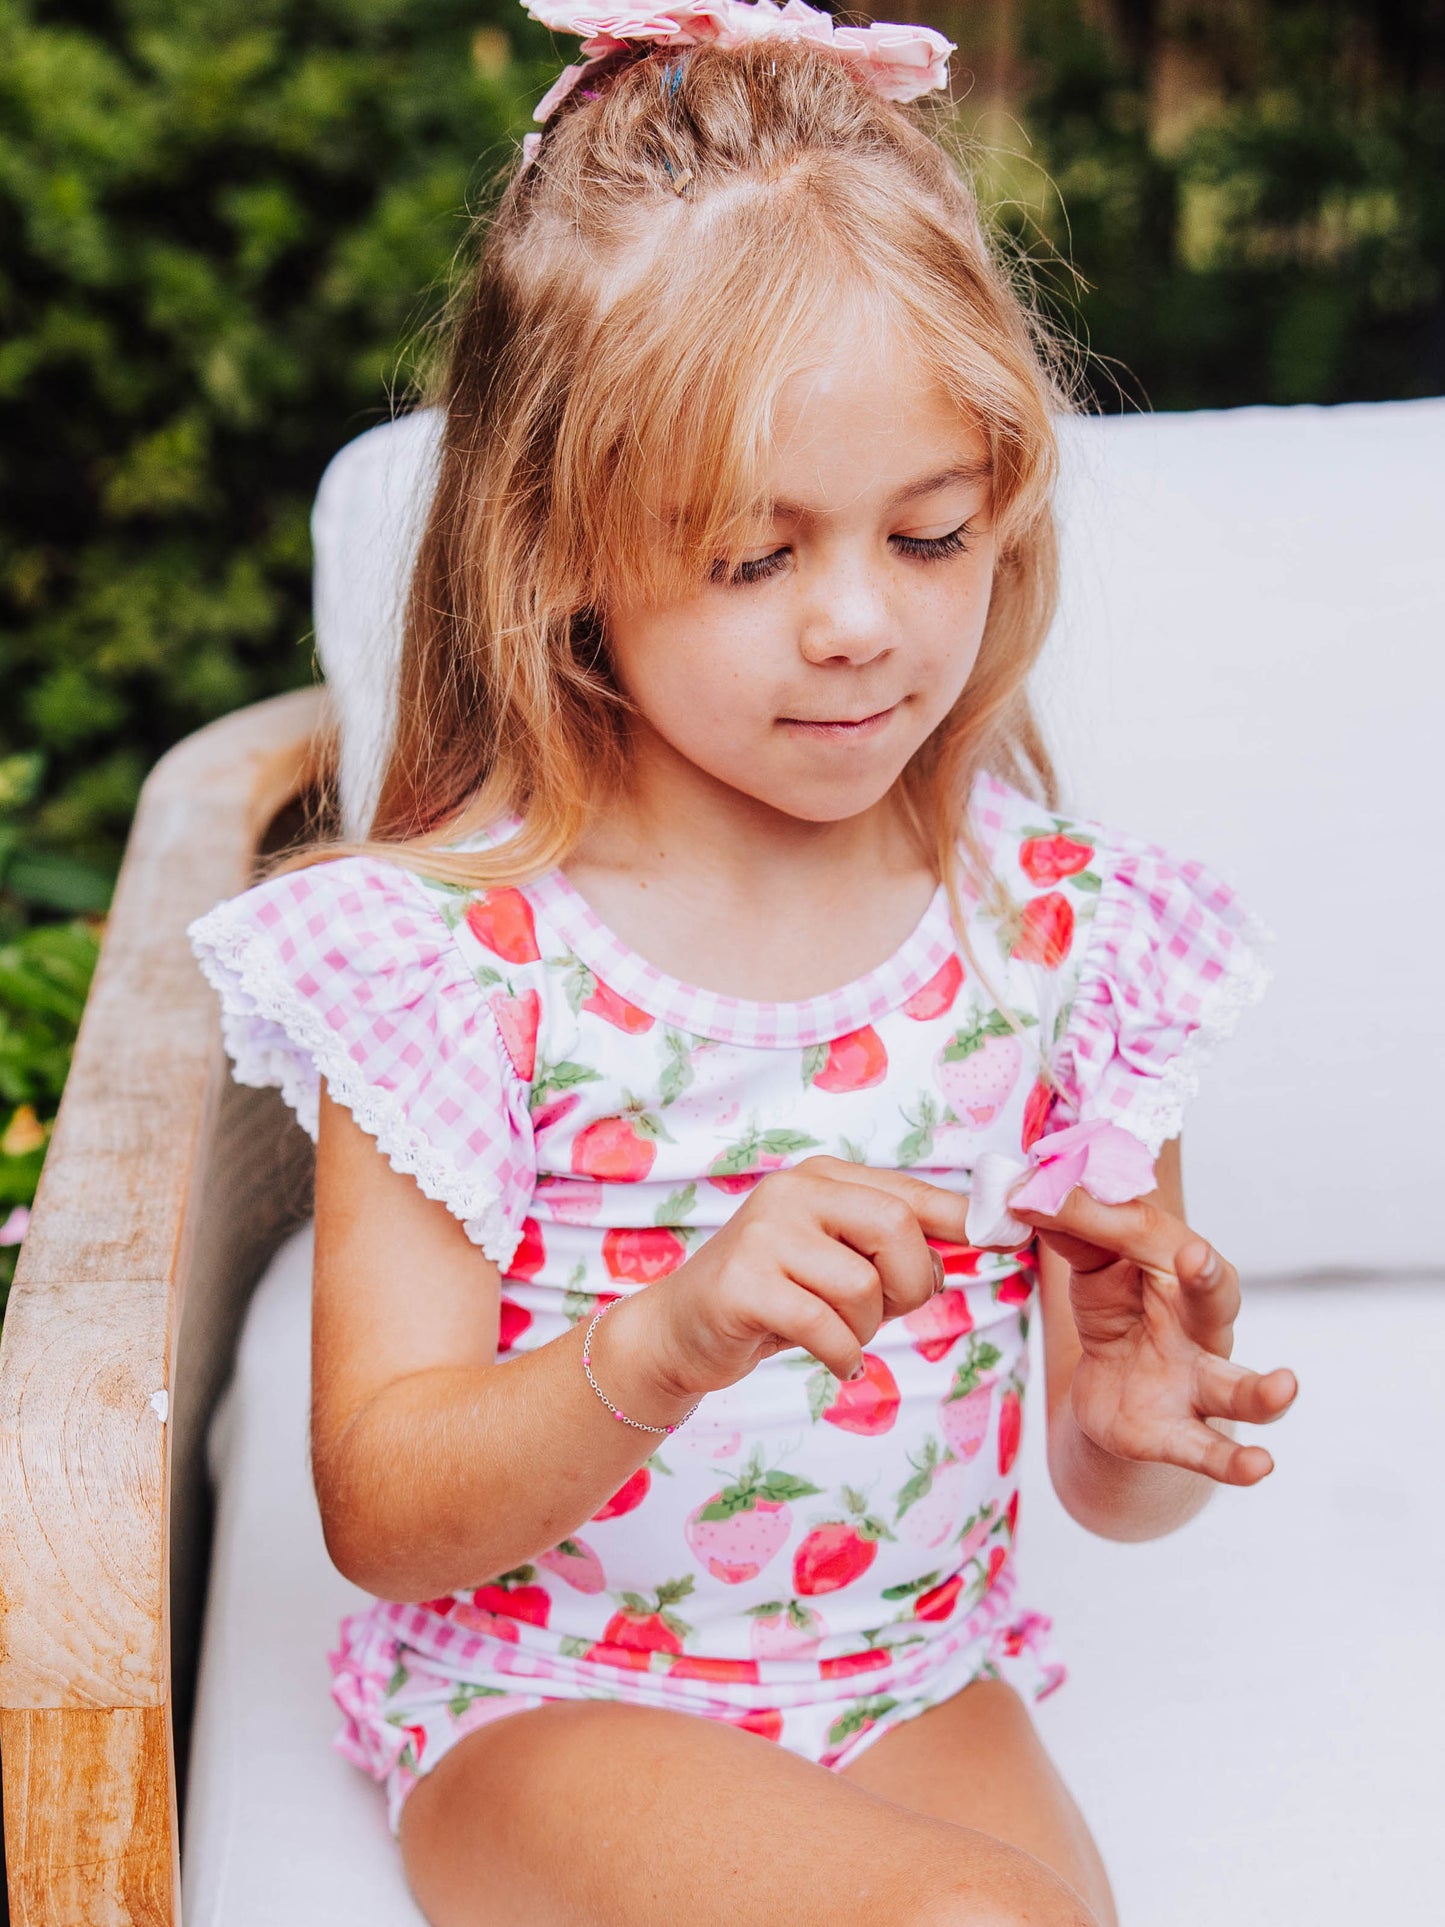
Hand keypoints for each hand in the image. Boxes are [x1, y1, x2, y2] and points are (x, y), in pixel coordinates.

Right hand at [640, 1156, 961, 1401]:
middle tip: (889, 1312)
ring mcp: (763, 1233)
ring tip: (842, 1335)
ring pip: (862, 1285)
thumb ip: (889, 1247)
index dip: (964, 1216)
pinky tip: (835, 1363)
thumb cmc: (775, 1295)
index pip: (910, 1193)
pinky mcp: (742, 1283)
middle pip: (895, 1229)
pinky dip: (842, 1355)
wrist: (682, 1330)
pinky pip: (824, 1326)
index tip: (1011, 1235)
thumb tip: (963, 1247)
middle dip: (910, 1284)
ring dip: (867, 1328)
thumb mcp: (835, 1259)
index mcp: (824, 1178)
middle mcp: (793, 1192)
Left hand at [1013, 1187, 1298, 1485]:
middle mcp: (1199, 1321)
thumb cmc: (1117, 1305)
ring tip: (1286, 1389)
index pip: (1143, 1236)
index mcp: (1178, 1267)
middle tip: (1197, 1258)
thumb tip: (1024, 1192)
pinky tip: (1260, 1467)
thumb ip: (1071, 1228)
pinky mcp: (1174, 1431)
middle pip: (1212, 1297)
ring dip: (1261, 1391)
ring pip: (1236, 1387)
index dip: (1101, 1218)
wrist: (1112, 1386)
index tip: (1055, 1195)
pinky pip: (1206, 1449)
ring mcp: (1194, 1380)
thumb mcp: (1092, 1262)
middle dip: (1206, 1277)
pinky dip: (1230, 1460)